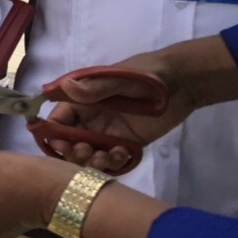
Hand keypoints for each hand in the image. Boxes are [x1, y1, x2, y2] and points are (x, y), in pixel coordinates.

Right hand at [45, 56, 190, 171]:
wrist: (183, 83)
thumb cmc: (147, 74)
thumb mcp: (121, 78)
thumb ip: (95, 87)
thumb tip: (65, 86)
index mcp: (83, 101)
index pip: (58, 119)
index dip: (54, 133)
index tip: (60, 144)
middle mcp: (91, 119)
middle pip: (70, 142)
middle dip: (72, 152)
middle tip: (86, 152)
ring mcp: (108, 133)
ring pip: (89, 154)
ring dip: (91, 161)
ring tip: (104, 158)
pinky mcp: (127, 144)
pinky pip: (112, 160)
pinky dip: (113, 162)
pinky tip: (123, 154)